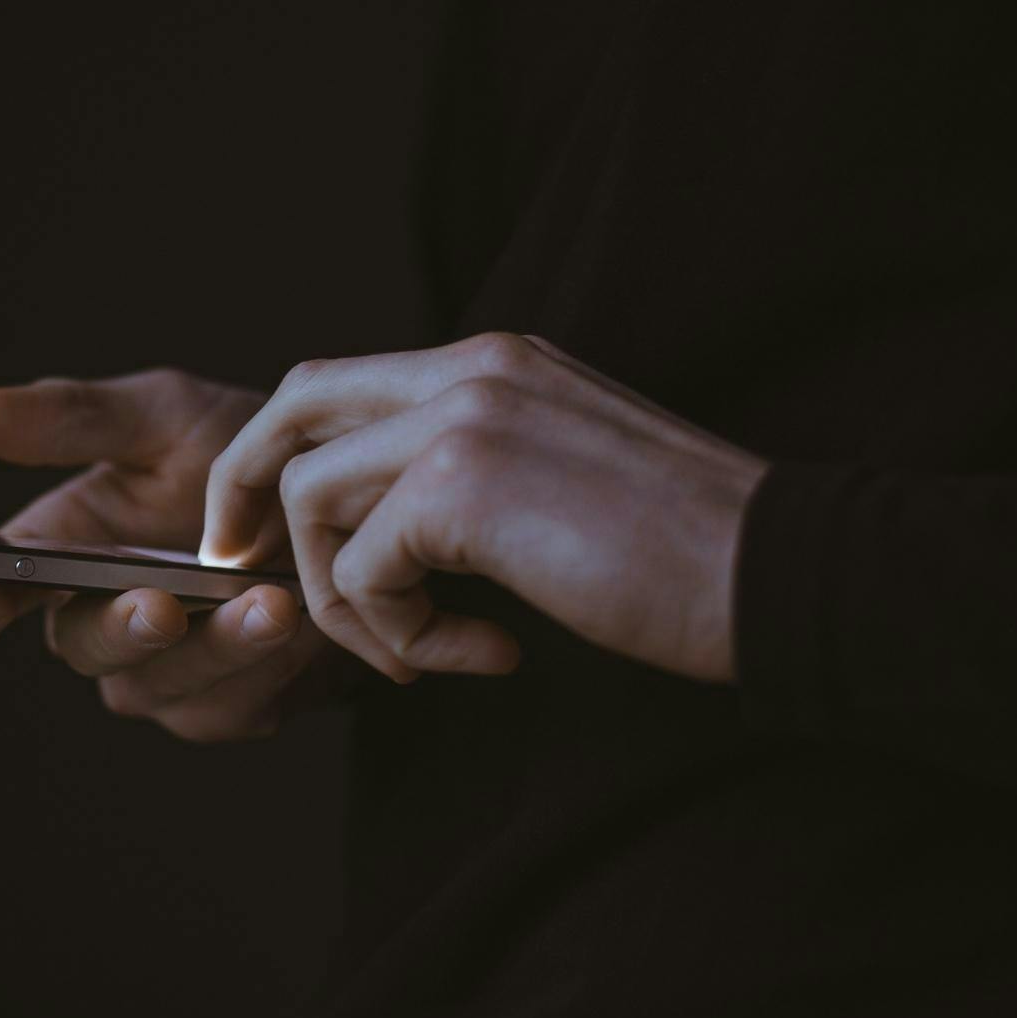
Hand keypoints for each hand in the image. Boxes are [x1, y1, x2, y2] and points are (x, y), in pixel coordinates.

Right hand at [0, 368, 333, 741]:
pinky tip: (301, 622)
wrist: (347, 502)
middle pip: (79, 648)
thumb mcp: (164, 416)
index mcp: (59, 553)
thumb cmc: (242, 453)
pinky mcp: (226, 707)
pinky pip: (229, 706)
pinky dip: (266, 666)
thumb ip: (72, 419)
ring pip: (158, 685)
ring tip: (269, 602)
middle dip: (119, 629)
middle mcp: (98, 622)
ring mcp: (161, 674)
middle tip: (161, 605)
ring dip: (215, 648)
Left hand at [201, 333, 769, 683]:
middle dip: (246, 491)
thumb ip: (473, 473)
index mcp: (496, 362)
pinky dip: (397, 635)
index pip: (340, 382)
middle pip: (294, 406)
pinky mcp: (464, 485)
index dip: (282, 454)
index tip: (265, 530)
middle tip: (241, 566)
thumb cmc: (684, 550)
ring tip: (421, 652)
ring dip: (345, 597)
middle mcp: (470, 368)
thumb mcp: (562, 476)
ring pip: (312, 496)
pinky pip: (364, 569)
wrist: (776, 571)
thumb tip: (386, 530)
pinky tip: (480, 655)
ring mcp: (465, 416)